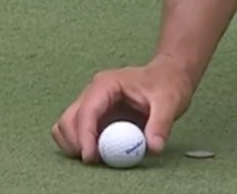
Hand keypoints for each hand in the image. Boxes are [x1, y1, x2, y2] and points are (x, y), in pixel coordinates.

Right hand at [51, 58, 194, 162]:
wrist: (167, 76)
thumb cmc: (166, 83)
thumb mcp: (169, 102)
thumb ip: (160, 124)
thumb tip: (152, 147)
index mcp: (107, 84)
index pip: (87, 111)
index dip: (85, 136)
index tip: (91, 157)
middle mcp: (93, 93)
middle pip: (69, 120)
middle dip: (76, 143)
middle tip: (96, 160)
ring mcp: (91, 105)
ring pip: (67, 127)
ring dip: (76, 145)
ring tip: (100, 155)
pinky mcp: (95, 117)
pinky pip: (78, 133)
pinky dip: (83, 146)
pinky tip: (102, 151)